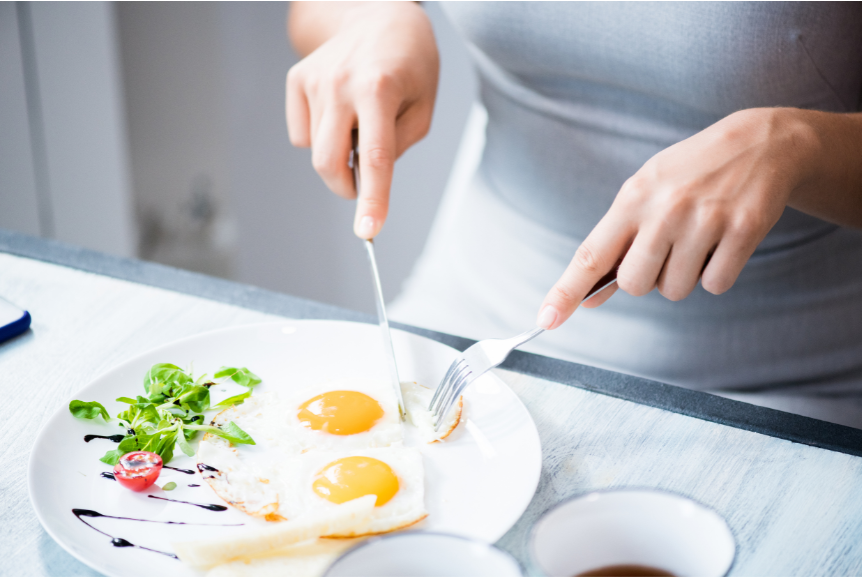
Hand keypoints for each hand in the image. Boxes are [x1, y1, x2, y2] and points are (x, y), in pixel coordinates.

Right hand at [286, 1, 438, 238]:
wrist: (379, 15)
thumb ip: (397, 147)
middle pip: (329, 163)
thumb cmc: (409, 64)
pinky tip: (339, 111)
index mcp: (379, 89)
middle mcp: (341, 83)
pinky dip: (320, 136)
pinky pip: (301, 134)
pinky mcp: (297, 79)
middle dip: (346, 187)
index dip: (372, 199)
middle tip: (362, 184)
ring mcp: (314, 80)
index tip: (368, 231)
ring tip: (360, 121)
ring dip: (339, 153)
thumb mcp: (423, 107)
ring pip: (315, 151)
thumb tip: (364, 175)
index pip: (375, 158)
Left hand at [537, 108, 817, 329]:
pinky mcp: (743, 230)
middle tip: (666, 249)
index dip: (566, 291)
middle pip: (636, 285)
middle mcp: (665, 209)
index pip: (590, 255)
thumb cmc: (690, 174)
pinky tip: (723, 242)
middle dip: (647, 279)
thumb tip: (589, 297)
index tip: (546, 319)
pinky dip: (717, 274)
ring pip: (676, 290)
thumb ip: (616, 244)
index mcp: (632, 199)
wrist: (761, 143)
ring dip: (684, 276)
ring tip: (698, 239)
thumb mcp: (645, 194)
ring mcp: (705, 219)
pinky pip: (715, 284)